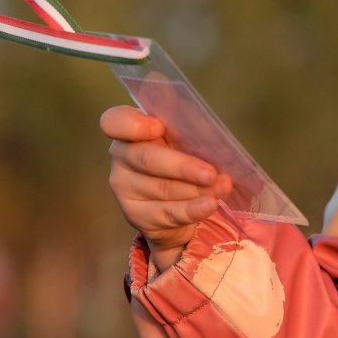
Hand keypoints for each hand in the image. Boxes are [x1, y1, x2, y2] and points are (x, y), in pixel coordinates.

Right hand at [102, 104, 227, 270]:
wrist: (178, 202)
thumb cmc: (181, 157)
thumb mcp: (183, 139)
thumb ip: (189, 132)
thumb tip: (214, 139)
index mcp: (130, 130)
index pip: (115, 122)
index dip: (133, 125)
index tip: (158, 127)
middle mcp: (121, 157)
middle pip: (147, 159)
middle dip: (182, 166)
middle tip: (210, 173)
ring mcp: (125, 188)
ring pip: (162, 188)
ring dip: (196, 190)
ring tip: (222, 187)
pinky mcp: (136, 215)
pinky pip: (167, 213)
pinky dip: (192, 209)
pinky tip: (209, 205)